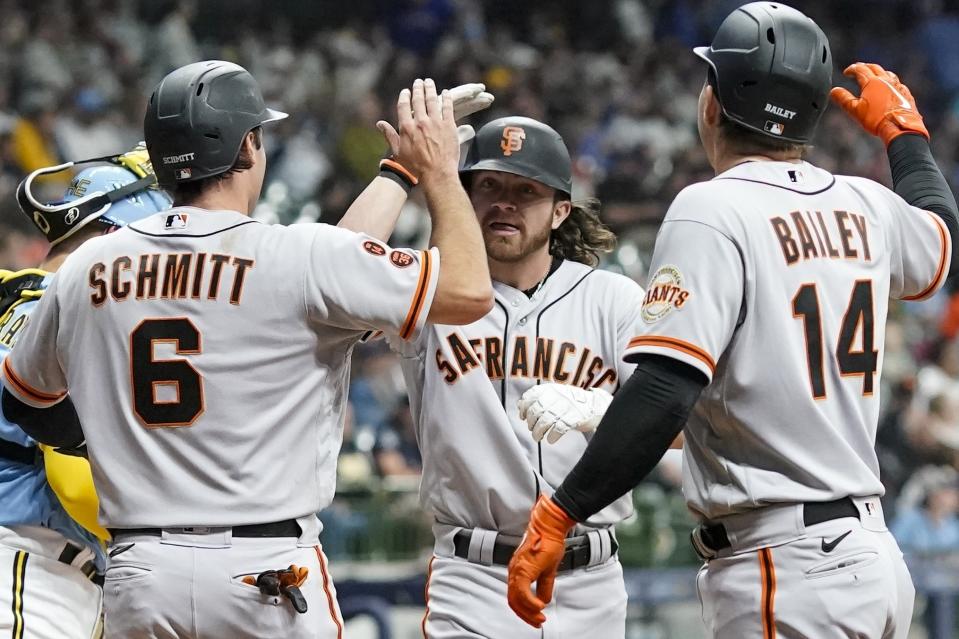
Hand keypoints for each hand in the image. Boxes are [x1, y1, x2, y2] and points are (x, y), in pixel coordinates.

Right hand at [377, 82, 492, 162]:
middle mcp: (420, 122)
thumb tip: (379, 124)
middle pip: (418, 99)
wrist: (437, 173)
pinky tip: (446, 92)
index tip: (406, 91)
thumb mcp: (398, 152)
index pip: (404, 106)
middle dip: (418, 88)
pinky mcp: (449, 126)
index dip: (404, 96)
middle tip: (419, 82)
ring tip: (429, 82)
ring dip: (430, 89)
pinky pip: (448, 108)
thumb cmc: (415, 166)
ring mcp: (436, 123)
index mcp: (407, 127)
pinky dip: (447, 98)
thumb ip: (389, 135)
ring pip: (432, 100)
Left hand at [507, 495, 576, 627]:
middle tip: (537, 621)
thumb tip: (544, 600)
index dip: (524, 611)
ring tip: (540, 616)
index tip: (535, 618)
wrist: (549, 527)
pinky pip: (522, 591)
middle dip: (526, 615)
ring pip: (516, 598)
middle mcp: (514, 570)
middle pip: (513, 601)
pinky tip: (540, 605)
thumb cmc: (548, 542)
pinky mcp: (523, 568)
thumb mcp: (548, 571)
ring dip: (528, 611)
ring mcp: (517, 569)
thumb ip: (544, 587)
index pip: (515, 597)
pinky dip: (530, 602)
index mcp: (518, 571)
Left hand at [518, 384, 612, 443]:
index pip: (531, 396)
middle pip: (537, 410)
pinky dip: (552, 436)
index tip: (523, 417)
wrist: (596, 405)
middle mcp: (559, 396)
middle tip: (532, 430)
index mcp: (551, 389)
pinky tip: (550, 439)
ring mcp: (568, 406)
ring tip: (537, 437)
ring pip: (546, 420)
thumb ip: (538, 399)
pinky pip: (560, 428)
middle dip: (531, 423)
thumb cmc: (571, 402)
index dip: (524, 408)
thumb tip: (519, 404)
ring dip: (538, 431)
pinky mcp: (576, 417)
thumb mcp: (554, 396)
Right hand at [830, 62, 928, 145]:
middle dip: (865, 67)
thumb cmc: (875, 119)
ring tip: (873, 76)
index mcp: (872, 82)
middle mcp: (886, 80)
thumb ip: (843, 98)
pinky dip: (890, 82)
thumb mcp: (854, 110)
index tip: (846, 72)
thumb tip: (833, 91)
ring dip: (878, 72)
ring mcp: (897, 85)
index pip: (860, 69)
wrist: (899, 126)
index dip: (851, 69)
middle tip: (858, 69)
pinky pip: (897, 83)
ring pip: (887, 73)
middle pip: (874, 67)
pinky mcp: (905, 93)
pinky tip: (888, 87)